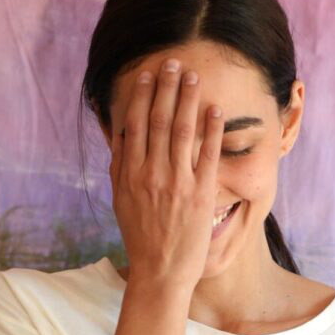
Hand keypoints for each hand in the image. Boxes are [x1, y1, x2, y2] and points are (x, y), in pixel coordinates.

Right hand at [109, 57, 225, 290]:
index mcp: (130, 173)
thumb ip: (119, 168)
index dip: (142, 96)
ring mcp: (177, 182)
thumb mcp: (121, 201)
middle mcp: (152, 173)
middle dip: (166, 88)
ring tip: (193, 77)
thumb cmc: (141, 237)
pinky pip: (207, 155)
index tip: (148, 75)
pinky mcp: (200, 194)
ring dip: (188, 100)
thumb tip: (120, 136)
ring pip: (182, 131)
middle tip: (173, 63)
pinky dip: (211, 130)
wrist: (161, 271)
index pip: (135, 124)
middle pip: (158, 120)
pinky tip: (215, 110)